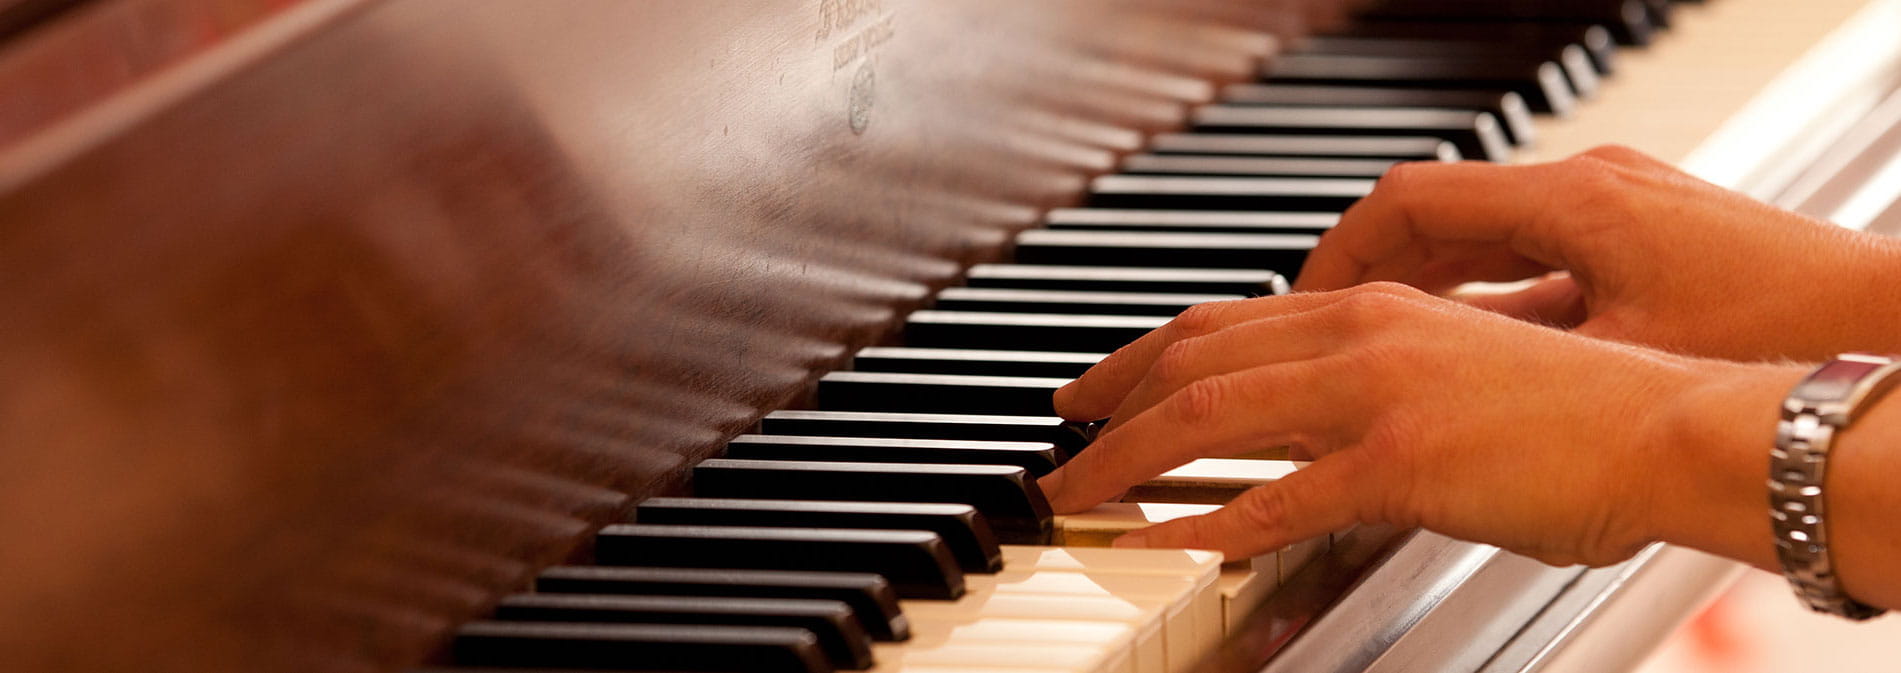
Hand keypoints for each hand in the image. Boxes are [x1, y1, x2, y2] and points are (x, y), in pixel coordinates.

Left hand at [1040, 283, 1789, 566]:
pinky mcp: (1399, 460)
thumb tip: (1311, 431)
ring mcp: (1375, 393)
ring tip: (1079, 489)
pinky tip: (1163, 536)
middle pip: (1194, 356)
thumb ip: (1376, 388)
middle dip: (1111, 395)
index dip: (1147, 352)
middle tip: (1063, 431)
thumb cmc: (1579, 413)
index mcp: (1375, 309)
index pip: (1226, 320)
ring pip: (1210, 413)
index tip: (1103, 380)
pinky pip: (1274, 495)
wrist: (1668, 426)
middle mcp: (1361, 333)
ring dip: (1128, 454)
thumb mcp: (1457, 372)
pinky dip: (1204, 517)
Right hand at [1293, 146, 1900, 360]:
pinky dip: (1495, 291)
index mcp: (1571, 204)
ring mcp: (1626, 209)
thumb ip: (1495, 364)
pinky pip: (1542, 254)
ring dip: (1432, 279)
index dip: (1337, 251)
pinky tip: (1482, 342)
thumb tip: (1409, 392)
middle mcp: (1594, 189)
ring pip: (1492, 233)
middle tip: (1318, 318)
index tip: (1297, 296)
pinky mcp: (1654, 240)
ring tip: (1384, 334)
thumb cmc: (1773, 336)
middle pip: (1443, 212)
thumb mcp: (1605, 364)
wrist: (1883, 333)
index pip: (1409, 202)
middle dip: (1372, 267)